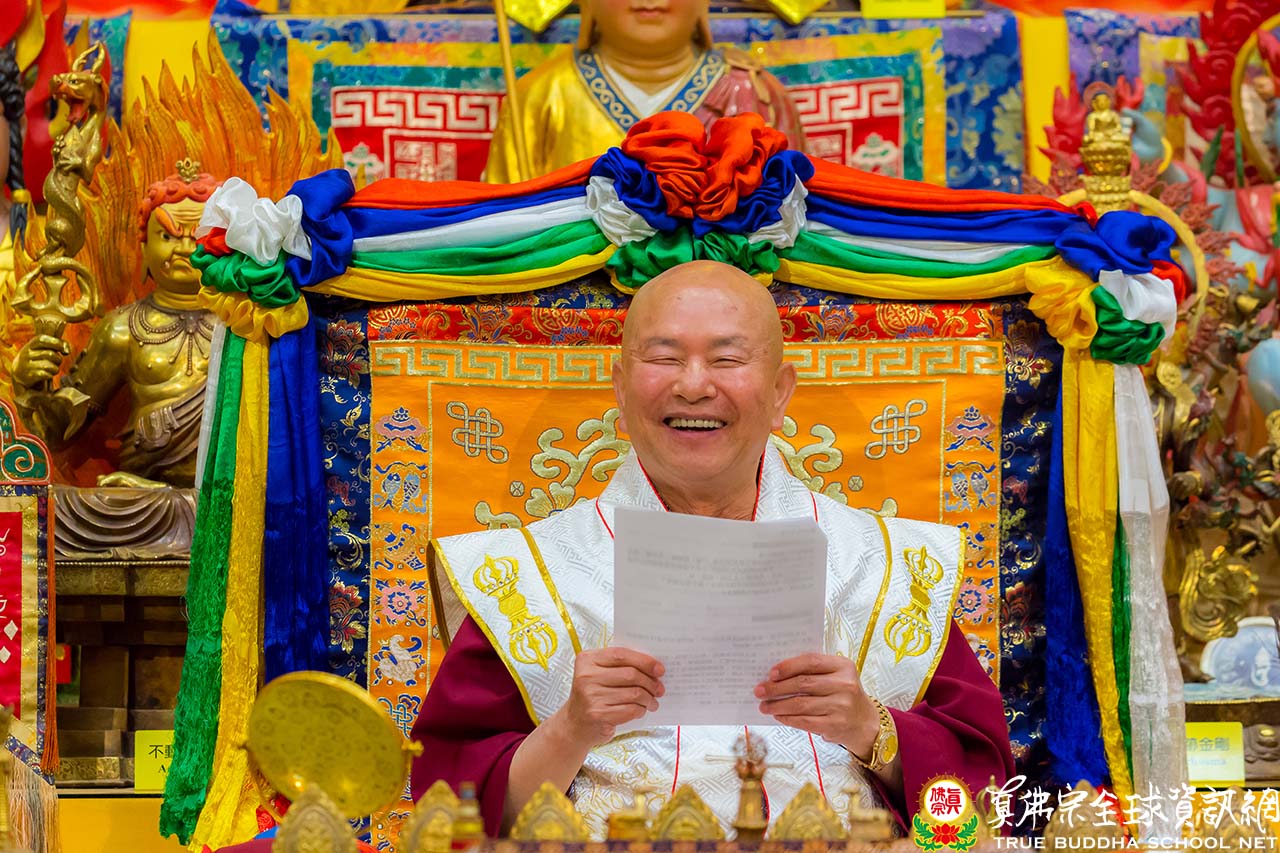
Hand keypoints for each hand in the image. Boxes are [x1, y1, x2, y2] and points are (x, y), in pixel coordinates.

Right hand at [12, 335, 69, 388]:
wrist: (20, 374)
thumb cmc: (38, 358)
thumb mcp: (44, 348)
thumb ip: (59, 344)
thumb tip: (67, 351)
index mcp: (31, 345)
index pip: (42, 339)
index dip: (56, 343)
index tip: (64, 350)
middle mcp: (26, 354)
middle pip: (50, 354)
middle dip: (58, 359)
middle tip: (56, 362)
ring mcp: (26, 365)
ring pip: (50, 366)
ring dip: (55, 369)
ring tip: (51, 369)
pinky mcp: (28, 376)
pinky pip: (46, 374)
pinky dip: (50, 375)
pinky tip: (47, 375)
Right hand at [554, 646, 664, 749]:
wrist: (574, 724)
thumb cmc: (592, 695)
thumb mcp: (598, 674)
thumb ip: (619, 666)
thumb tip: (653, 667)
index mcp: (587, 660)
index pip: (621, 654)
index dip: (644, 660)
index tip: (659, 669)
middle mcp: (586, 676)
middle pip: (631, 674)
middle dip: (651, 682)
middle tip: (659, 688)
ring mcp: (591, 696)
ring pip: (634, 693)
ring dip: (649, 698)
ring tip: (653, 701)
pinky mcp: (598, 715)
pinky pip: (630, 710)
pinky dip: (641, 710)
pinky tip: (641, 710)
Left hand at [755, 653, 879, 757]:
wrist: (864, 723)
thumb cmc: (843, 695)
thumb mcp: (836, 676)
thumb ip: (813, 672)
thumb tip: (775, 675)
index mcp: (843, 666)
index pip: (811, 661)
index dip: (788, 666)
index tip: (770, 673)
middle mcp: (845, 685)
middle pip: (803, 683)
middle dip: (776, 688)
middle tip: (759, 690)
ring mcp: (841, 706)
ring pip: (801, 704)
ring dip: (778, 705)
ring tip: (764, 706)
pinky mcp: (835, 725)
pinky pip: (804, 721)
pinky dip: (788, 718)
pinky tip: (778, 715)